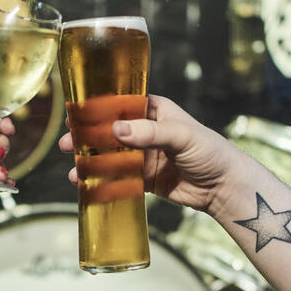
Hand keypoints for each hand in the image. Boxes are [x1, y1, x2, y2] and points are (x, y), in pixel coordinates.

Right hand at [58, 94, 237, 213]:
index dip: (97, 108)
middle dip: (86, 138)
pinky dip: (102, 182)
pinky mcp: (145, 179)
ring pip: (110, 156)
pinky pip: (118, 178)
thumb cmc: (210, 152)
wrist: (224, 187)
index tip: (75, 113)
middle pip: (109, 131)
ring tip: (73, 171)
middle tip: (66, 143)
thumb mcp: (181, 136)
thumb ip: (150, 133)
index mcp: (155, 111)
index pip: (121, 104)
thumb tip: (117, 130)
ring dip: (90, 162)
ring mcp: (144, 155)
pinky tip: (86, 186)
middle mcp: (146, 131)